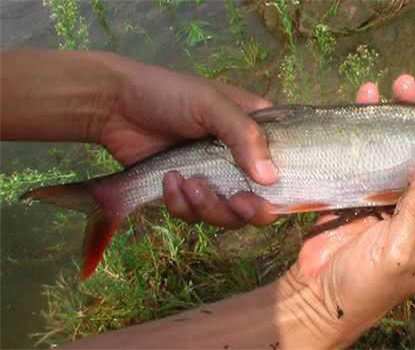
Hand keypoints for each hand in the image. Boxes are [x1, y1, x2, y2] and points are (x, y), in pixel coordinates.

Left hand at [101, 60, 278, 227]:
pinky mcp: (188, 192)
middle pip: (260, 202)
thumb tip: (271, 178)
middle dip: (247, 209)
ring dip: (208, 206)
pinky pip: (195, 215)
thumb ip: (244, 137)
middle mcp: (240, 159)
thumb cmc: (168, 94)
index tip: (266, 195)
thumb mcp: (211, 105)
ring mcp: (214, 178)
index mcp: (256, 132)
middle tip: (236, 202)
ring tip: (186, 182)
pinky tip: (168, 180)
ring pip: (227, 215)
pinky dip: (181, 204)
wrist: (114, 106)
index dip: (283, 190)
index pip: (286, 168)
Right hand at [282, 75, 414, 346]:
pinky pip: (376, 152)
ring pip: (414, 150)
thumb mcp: (400, 251)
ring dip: (411, 119)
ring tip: (403, 85)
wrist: (318, 293)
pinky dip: (372, 127)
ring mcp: (397, 197)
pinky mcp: (366, 189)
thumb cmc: (367, 285)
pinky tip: (366, 101)